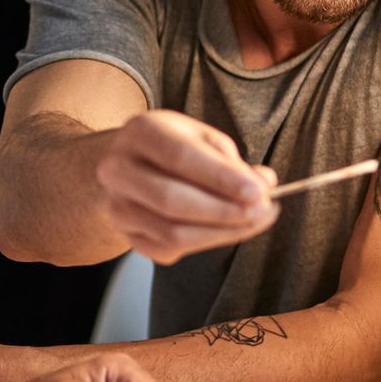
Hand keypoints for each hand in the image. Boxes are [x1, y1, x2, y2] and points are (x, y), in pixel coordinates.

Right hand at [96, 111, 278, 263]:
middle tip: (263, 211)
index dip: (221, 177)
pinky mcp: (124, 233)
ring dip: (221, 232)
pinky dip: (205, 243)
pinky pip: (167, 249)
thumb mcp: (200, 138)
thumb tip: (264, 185)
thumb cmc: (172, 149)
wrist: (127, 165)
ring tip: (253, 222)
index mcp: (140, 132)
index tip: (259, 192)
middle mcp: (117, 169)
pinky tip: (225, 230)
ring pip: (171, 232)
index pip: (180, 156)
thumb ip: (230, 161)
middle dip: (224, 210)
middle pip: (170, 199)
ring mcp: (116, 204)